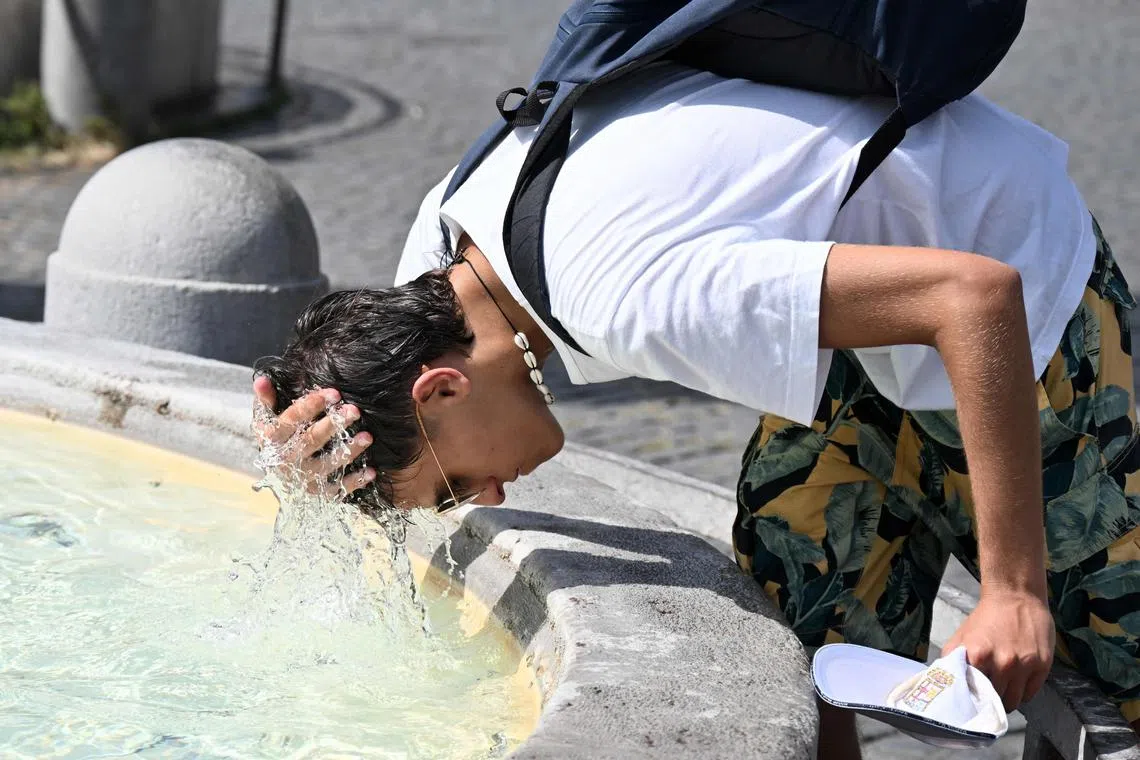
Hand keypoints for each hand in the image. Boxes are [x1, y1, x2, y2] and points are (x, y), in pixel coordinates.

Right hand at [252, 376, 374, 495]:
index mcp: (271, 439)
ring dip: (348, 451)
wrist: (277, 479)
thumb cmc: (276, 440)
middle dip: (333, 424)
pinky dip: (354, 481)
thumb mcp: (266, 421)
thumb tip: (261, 379)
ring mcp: (300, 479)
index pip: (291, 419)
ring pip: (326, 465)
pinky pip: (336, 489)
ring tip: (368, 437)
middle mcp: (284, 461)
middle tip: (355, 411)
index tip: (335, 393)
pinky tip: (371, 471)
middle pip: (311, 440)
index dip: (312, 405)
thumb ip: (266, 400)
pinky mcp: (315, 495)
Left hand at [943, 587, 1054, 711]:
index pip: (972, 694)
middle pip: (995, 700)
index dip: (972, 698)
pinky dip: (1023, 693)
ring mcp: (1024, 666)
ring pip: (1014, 701)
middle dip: (990, 699)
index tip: (972, 699)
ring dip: (1007, 699)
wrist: (1015, 596)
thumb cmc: (986, 618)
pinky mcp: (1042, 665)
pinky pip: (1031, 694)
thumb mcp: (962, 635)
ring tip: (1003, 689)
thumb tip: (945, 680)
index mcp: (977, 656)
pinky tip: (1017, 683)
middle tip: (989, 694)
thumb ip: (950, 658)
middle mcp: (1002, 664)